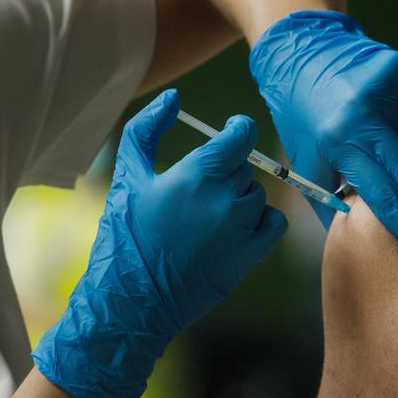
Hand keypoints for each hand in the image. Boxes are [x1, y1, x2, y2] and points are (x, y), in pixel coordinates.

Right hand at [32, 89, 287, 397]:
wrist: (132, 300)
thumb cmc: (125, 235)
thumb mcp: (128, 175)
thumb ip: (147, 127)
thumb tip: (172, 97)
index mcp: (199, 174)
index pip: (243, 134)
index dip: (238, 129)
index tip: (229, 134)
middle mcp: (227, 198)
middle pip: (245, 166)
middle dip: (225, 170)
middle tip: (196, 190)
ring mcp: (243, 229)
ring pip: (256, 194)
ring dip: (238, 197)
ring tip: (205, 215)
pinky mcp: (251, 256)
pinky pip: (272, 223)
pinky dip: (258, 221)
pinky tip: (231, 229)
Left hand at [249, 10, 397, 265]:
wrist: (302, 53)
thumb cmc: (303, 117)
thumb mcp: (306, 162)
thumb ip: (333, 200)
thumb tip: (364, 238)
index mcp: (336, 142)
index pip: (384, 195)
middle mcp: (362, 113)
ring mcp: (385, 89)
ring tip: (393, 155)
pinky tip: (391, 120)